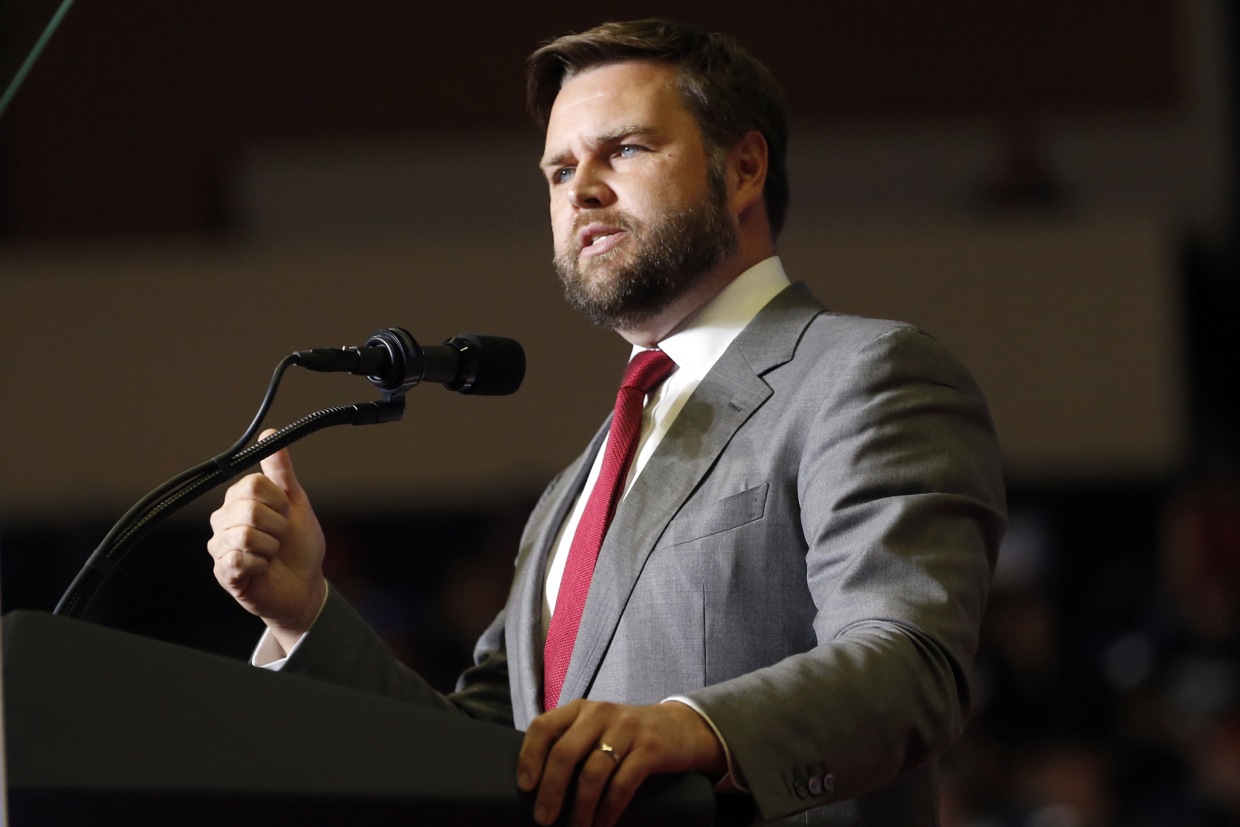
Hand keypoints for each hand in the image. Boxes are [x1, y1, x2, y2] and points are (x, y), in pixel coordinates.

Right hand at [207, 431, 325, 651]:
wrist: (305, 585)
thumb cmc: (298, 546)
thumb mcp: (296, 503)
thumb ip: (281, 472)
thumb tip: (269, 434)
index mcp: (237, 500)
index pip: (253, 484)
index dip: (278, 501)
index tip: (286, 515)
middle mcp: (222, 521)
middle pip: (249, 508)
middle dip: (277, 525)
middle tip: (280, 538)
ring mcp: (220, 547)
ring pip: (245, 534)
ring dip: (271, 546)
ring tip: (272, 554)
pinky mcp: (224, 573)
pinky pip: (238, 559)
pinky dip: (261, 563)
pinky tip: (263, 568)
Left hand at [517, 699, 726, 826]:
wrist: (681, 728)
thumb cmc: (627, 736)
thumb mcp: (597, 730)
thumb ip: (571, 745)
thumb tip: (536, 787)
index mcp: (580, 709)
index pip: (544, 726)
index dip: (529, 757)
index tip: (525, 787)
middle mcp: (600, 713)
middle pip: (565, 752)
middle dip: (551, 790)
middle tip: (543, 819)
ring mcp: (627, 729)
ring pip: (593, 772)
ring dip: (580, 808)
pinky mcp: (650, 749)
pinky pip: (622, 784)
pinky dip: (608, 810)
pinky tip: (601, 825)